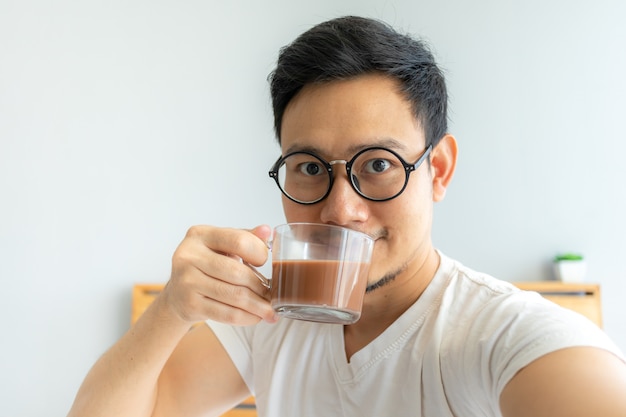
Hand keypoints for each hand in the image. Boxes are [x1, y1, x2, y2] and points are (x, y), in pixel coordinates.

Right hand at [162, 224, 277, 325]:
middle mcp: (189, 256)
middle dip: (261, 286)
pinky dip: (247, 317)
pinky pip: (227, 314)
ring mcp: (187, 282)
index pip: (238, 240)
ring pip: (234, 296)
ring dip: (258, 305)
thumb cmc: (206, 265)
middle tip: (272, 294)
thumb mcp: (222, 245)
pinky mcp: (189, 305)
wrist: (178, 294)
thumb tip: (268, 231)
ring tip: (270, 310)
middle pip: (237, 272)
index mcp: (200, 235)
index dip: (258, 252)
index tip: (265, 262)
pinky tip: (257, 317)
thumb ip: (245, 237)